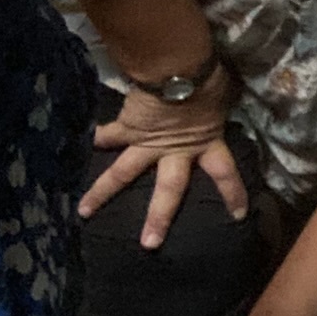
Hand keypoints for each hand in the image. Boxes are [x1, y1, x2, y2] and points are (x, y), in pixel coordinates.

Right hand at [81, 67, 249, 247]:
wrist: (177, 70)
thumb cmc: (208, 81)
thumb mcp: (224, 97)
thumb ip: (221, 106)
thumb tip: (228, 97)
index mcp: (205, 144)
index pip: (224, 174)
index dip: (232, 194)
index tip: (238, 216)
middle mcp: (174, 151)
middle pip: (168, 190)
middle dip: (159, 218)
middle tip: (149, 245)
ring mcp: (146, 143)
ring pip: (122, 173)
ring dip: (102, 193)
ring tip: (83, 212)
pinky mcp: (126, 127)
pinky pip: (107, 134)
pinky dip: (95, 138)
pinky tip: (78, 146)